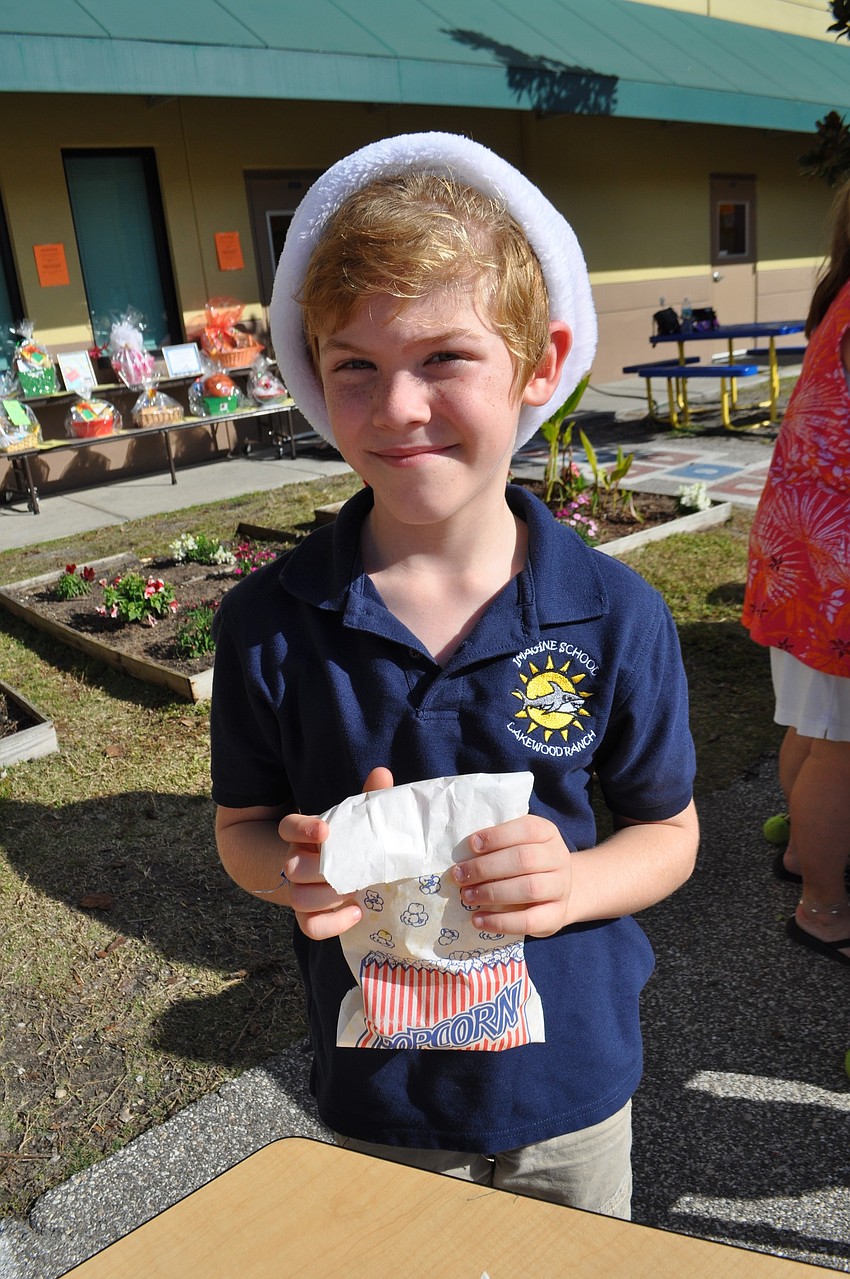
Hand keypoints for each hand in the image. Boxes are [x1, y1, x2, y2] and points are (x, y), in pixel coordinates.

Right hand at [280, 767, 393, 940]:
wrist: (340, 873)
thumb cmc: (352, 841)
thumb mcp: (359, 819)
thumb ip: (370, 798)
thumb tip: (382, 773)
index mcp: (304, 834)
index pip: (287, 826)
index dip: (301, 828)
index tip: (325, 830)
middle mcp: (295, 861)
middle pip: (292, 867)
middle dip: (322, 871)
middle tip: (352, 870)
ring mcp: (299, 890)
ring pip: (299, 898)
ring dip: (328, 897)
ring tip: (356, 891)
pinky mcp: (308, 915)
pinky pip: (309, 926)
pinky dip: (332, 924)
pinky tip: (357, 912)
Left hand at [451, 814, 572, 937]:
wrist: (557, 891)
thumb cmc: (527, 863)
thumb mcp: (517, 845)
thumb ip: (496, 846)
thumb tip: (462, 859)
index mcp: (547, 833)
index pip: (527, 829)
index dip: (497, 836)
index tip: (472, 846)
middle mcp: (558, 858)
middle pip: (524, 859)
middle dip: (486, 868)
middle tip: (460, 876)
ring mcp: (561, 888)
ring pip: (529, 889)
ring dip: (492, 893)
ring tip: (467, 896)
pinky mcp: (556, 916)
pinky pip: (529, 921)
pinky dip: (500, 922)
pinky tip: (477, 920)